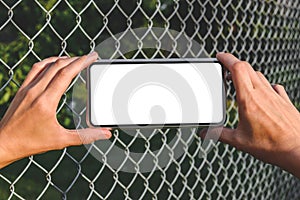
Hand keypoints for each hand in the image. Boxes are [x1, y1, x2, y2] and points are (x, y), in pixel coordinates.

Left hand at [0, 52, 110, 167]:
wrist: (3, 143)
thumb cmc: (30, 143)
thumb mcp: (61, 141)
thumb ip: (86, 136)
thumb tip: (105, 134)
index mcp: (46, 102)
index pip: (65, 74)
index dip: (80, 63)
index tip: (91, 57)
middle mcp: (35, 91)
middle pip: (57, 66)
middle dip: (75, 59)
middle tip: (88, 57)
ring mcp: (27, 89)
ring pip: (46, 65)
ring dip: (62, 59)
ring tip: (74, 59)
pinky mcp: (22, 90)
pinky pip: (35, 69)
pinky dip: (48, 63)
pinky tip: (54, 64)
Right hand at [202, 53, 299, 177]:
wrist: (297, 150)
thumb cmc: (272, 146)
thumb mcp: (240, 141)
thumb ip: (220, 134)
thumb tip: (206, 133)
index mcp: (249, 100)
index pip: (237, 69)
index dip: (227, 59)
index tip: (220, 57)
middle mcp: (262, 93)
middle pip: (247, 67)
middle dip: (234, 63)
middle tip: (226, 68)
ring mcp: (275, 95)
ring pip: (260, 75)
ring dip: (247, 73)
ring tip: (240, 80)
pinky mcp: (284, 101)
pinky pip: (273, 85)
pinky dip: (264, 83)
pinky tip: (263, 91)